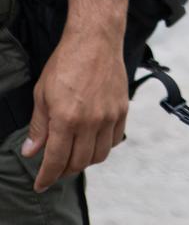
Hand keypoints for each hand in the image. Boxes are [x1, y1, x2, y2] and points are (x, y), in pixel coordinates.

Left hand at [22, 0, 128, 190]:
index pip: (55, 161)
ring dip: (84, 161)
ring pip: (98, 156)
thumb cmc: (66, 61)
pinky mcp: (122, 109)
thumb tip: (30, 152)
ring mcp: (109, 116)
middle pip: (78, 163)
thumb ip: (38, 126)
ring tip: (74, 155)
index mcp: (66, 119)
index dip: (46, 178)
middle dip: (63, 171)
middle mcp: (90, 122)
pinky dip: (103, 147)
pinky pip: (115, 140)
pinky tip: (93, 141)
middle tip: (55, 168)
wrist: (96, 38)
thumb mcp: (42, 93)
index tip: (40, 185)